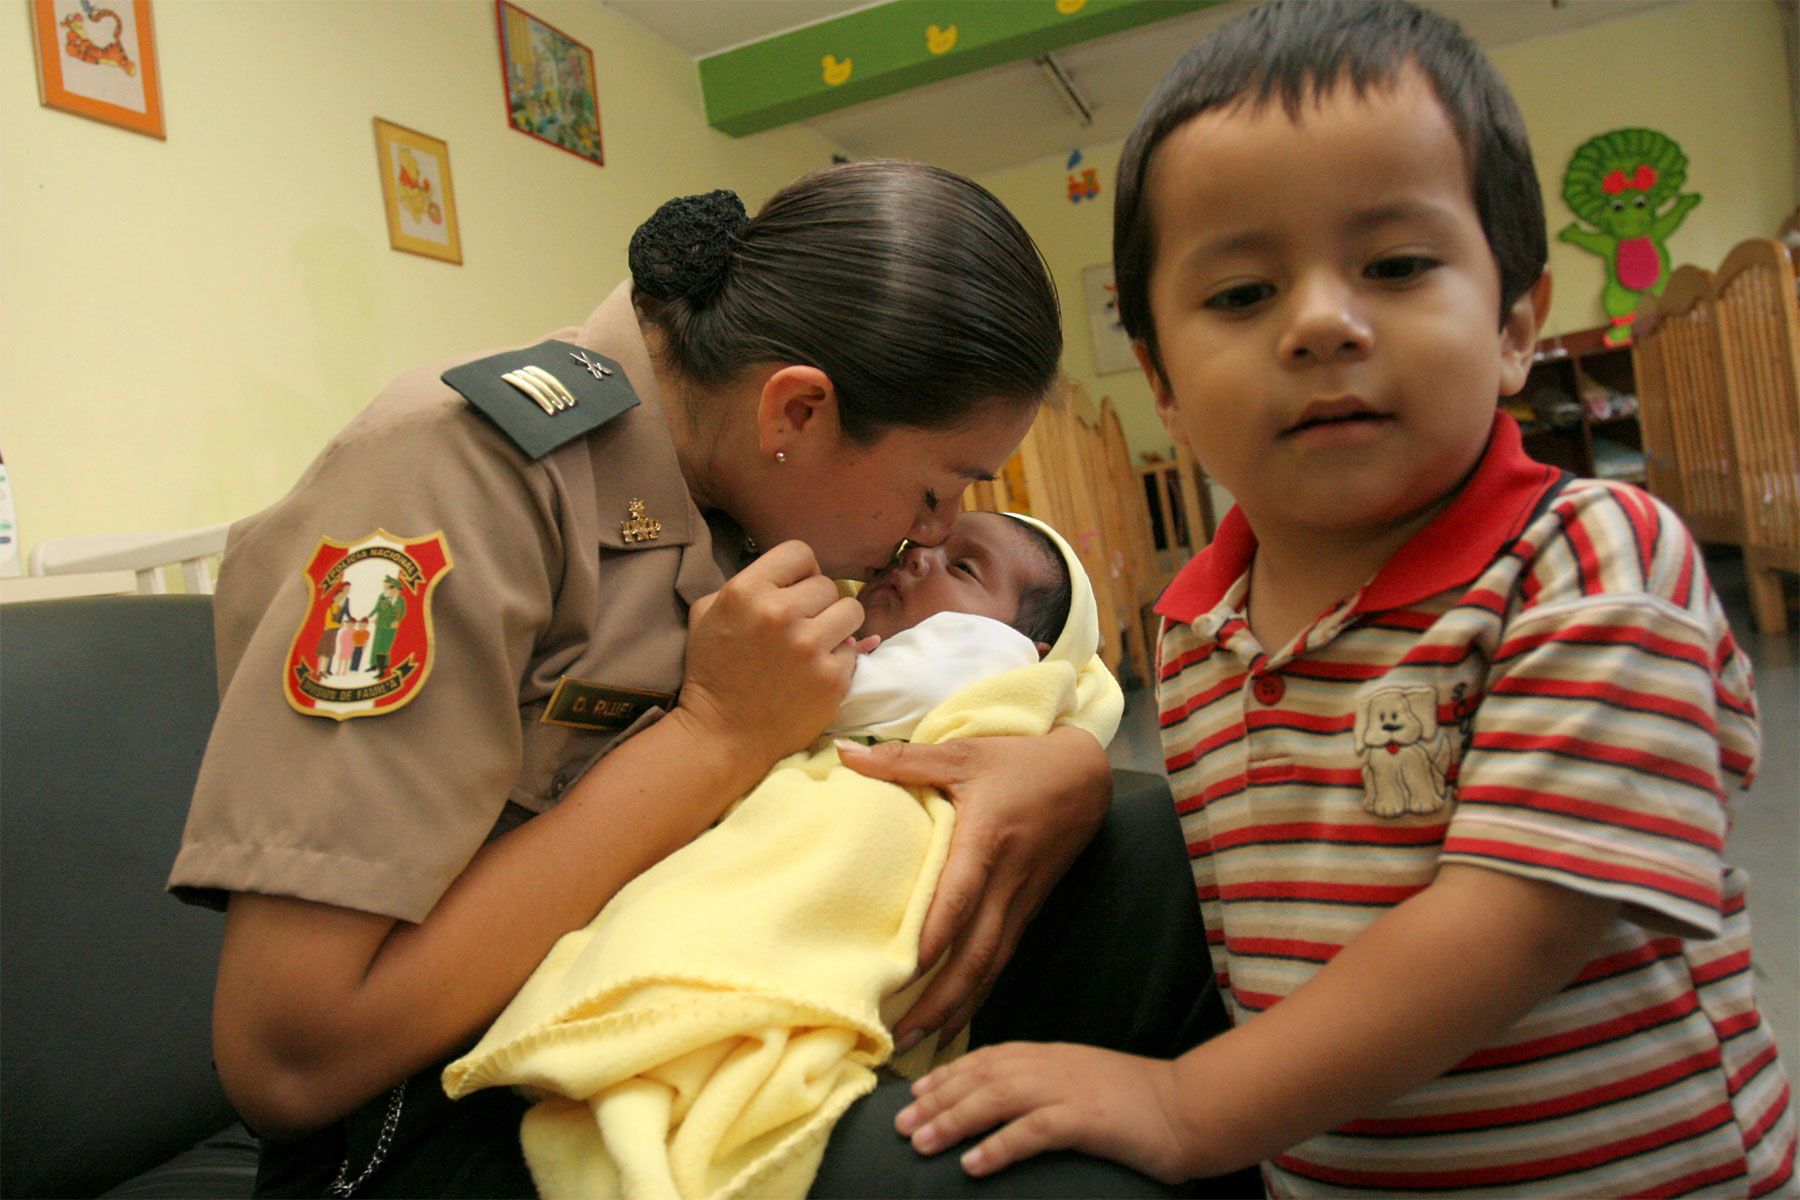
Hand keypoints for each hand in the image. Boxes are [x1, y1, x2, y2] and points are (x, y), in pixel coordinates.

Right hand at [679, 541, 861, 769]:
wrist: (722, 735)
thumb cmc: (713, 673)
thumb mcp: (708, 614)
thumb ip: (743, 585)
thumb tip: (783, 575)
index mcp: (747, 591)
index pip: (799, 552)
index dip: (800, 572)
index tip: (795, 591)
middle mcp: (779, 613)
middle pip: (827, 584)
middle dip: (816, 603)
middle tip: (800, 626)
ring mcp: (809, 646)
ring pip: (851, 610)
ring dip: (836, 625)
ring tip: (816, 643)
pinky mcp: (832, 677)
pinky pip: (852, 649)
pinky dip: (837, 660)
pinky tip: (814, 673)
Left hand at [836, 726, 1109, 1046]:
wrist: (1084, 775)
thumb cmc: (1018, 760)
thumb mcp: (962, 751)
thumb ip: (903, 759)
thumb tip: (844, 753)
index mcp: (987, 840)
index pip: (960, 898)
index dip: (934, 937)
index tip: (905, 972)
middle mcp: (1007, 879)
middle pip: (977, 951)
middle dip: (942, 998)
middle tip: (903, 1035)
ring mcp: (1022, 899)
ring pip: (992, 964)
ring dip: (959, 1005)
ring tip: (923, 1042)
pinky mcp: (1028, 907)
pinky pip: (1002, 957)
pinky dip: (979, 990)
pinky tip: (955, 1016)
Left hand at [895, 1042, 1194, 1182]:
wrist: (1189, 1108)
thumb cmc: (1135, 1102)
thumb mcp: (1080, 1081)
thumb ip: (1043, 1083)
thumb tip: (1000, 1101)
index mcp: (1049, 1055)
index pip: (984, 1059)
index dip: (945, 1076)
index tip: (914, 1095)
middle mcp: (1051, 1065)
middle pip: (979, 1077)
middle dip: (936, 1101)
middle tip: (901, 1126)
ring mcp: (1068, 1089)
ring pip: (996, 1098)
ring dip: (953, 1121)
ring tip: (922, 1144)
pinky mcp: (1086, 1118)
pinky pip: (1033, 1130)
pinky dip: (999, 1146)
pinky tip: (973, 1165)